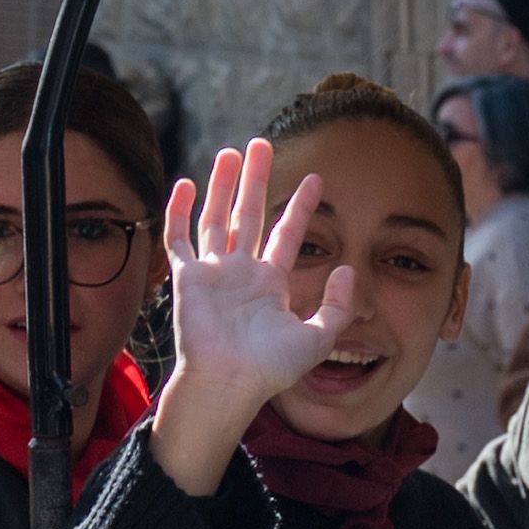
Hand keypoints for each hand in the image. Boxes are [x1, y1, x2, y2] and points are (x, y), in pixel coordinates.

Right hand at [146, 139, 358, 497]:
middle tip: (261, 145)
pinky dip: (179, 212)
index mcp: (270, 282)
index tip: (316, 179)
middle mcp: (241, 272)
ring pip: (217, 218)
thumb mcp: (319, 337)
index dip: (301, 206)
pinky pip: (179, 239)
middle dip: (256, 180)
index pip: (287, 233)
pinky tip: (186, 184)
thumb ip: (338, 305)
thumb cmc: (270, 369)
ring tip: (230, 152)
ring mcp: (213, 272)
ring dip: (223, 186)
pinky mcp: (187, 278)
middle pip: (249, 214)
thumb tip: (349, 269)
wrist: (230, 384)